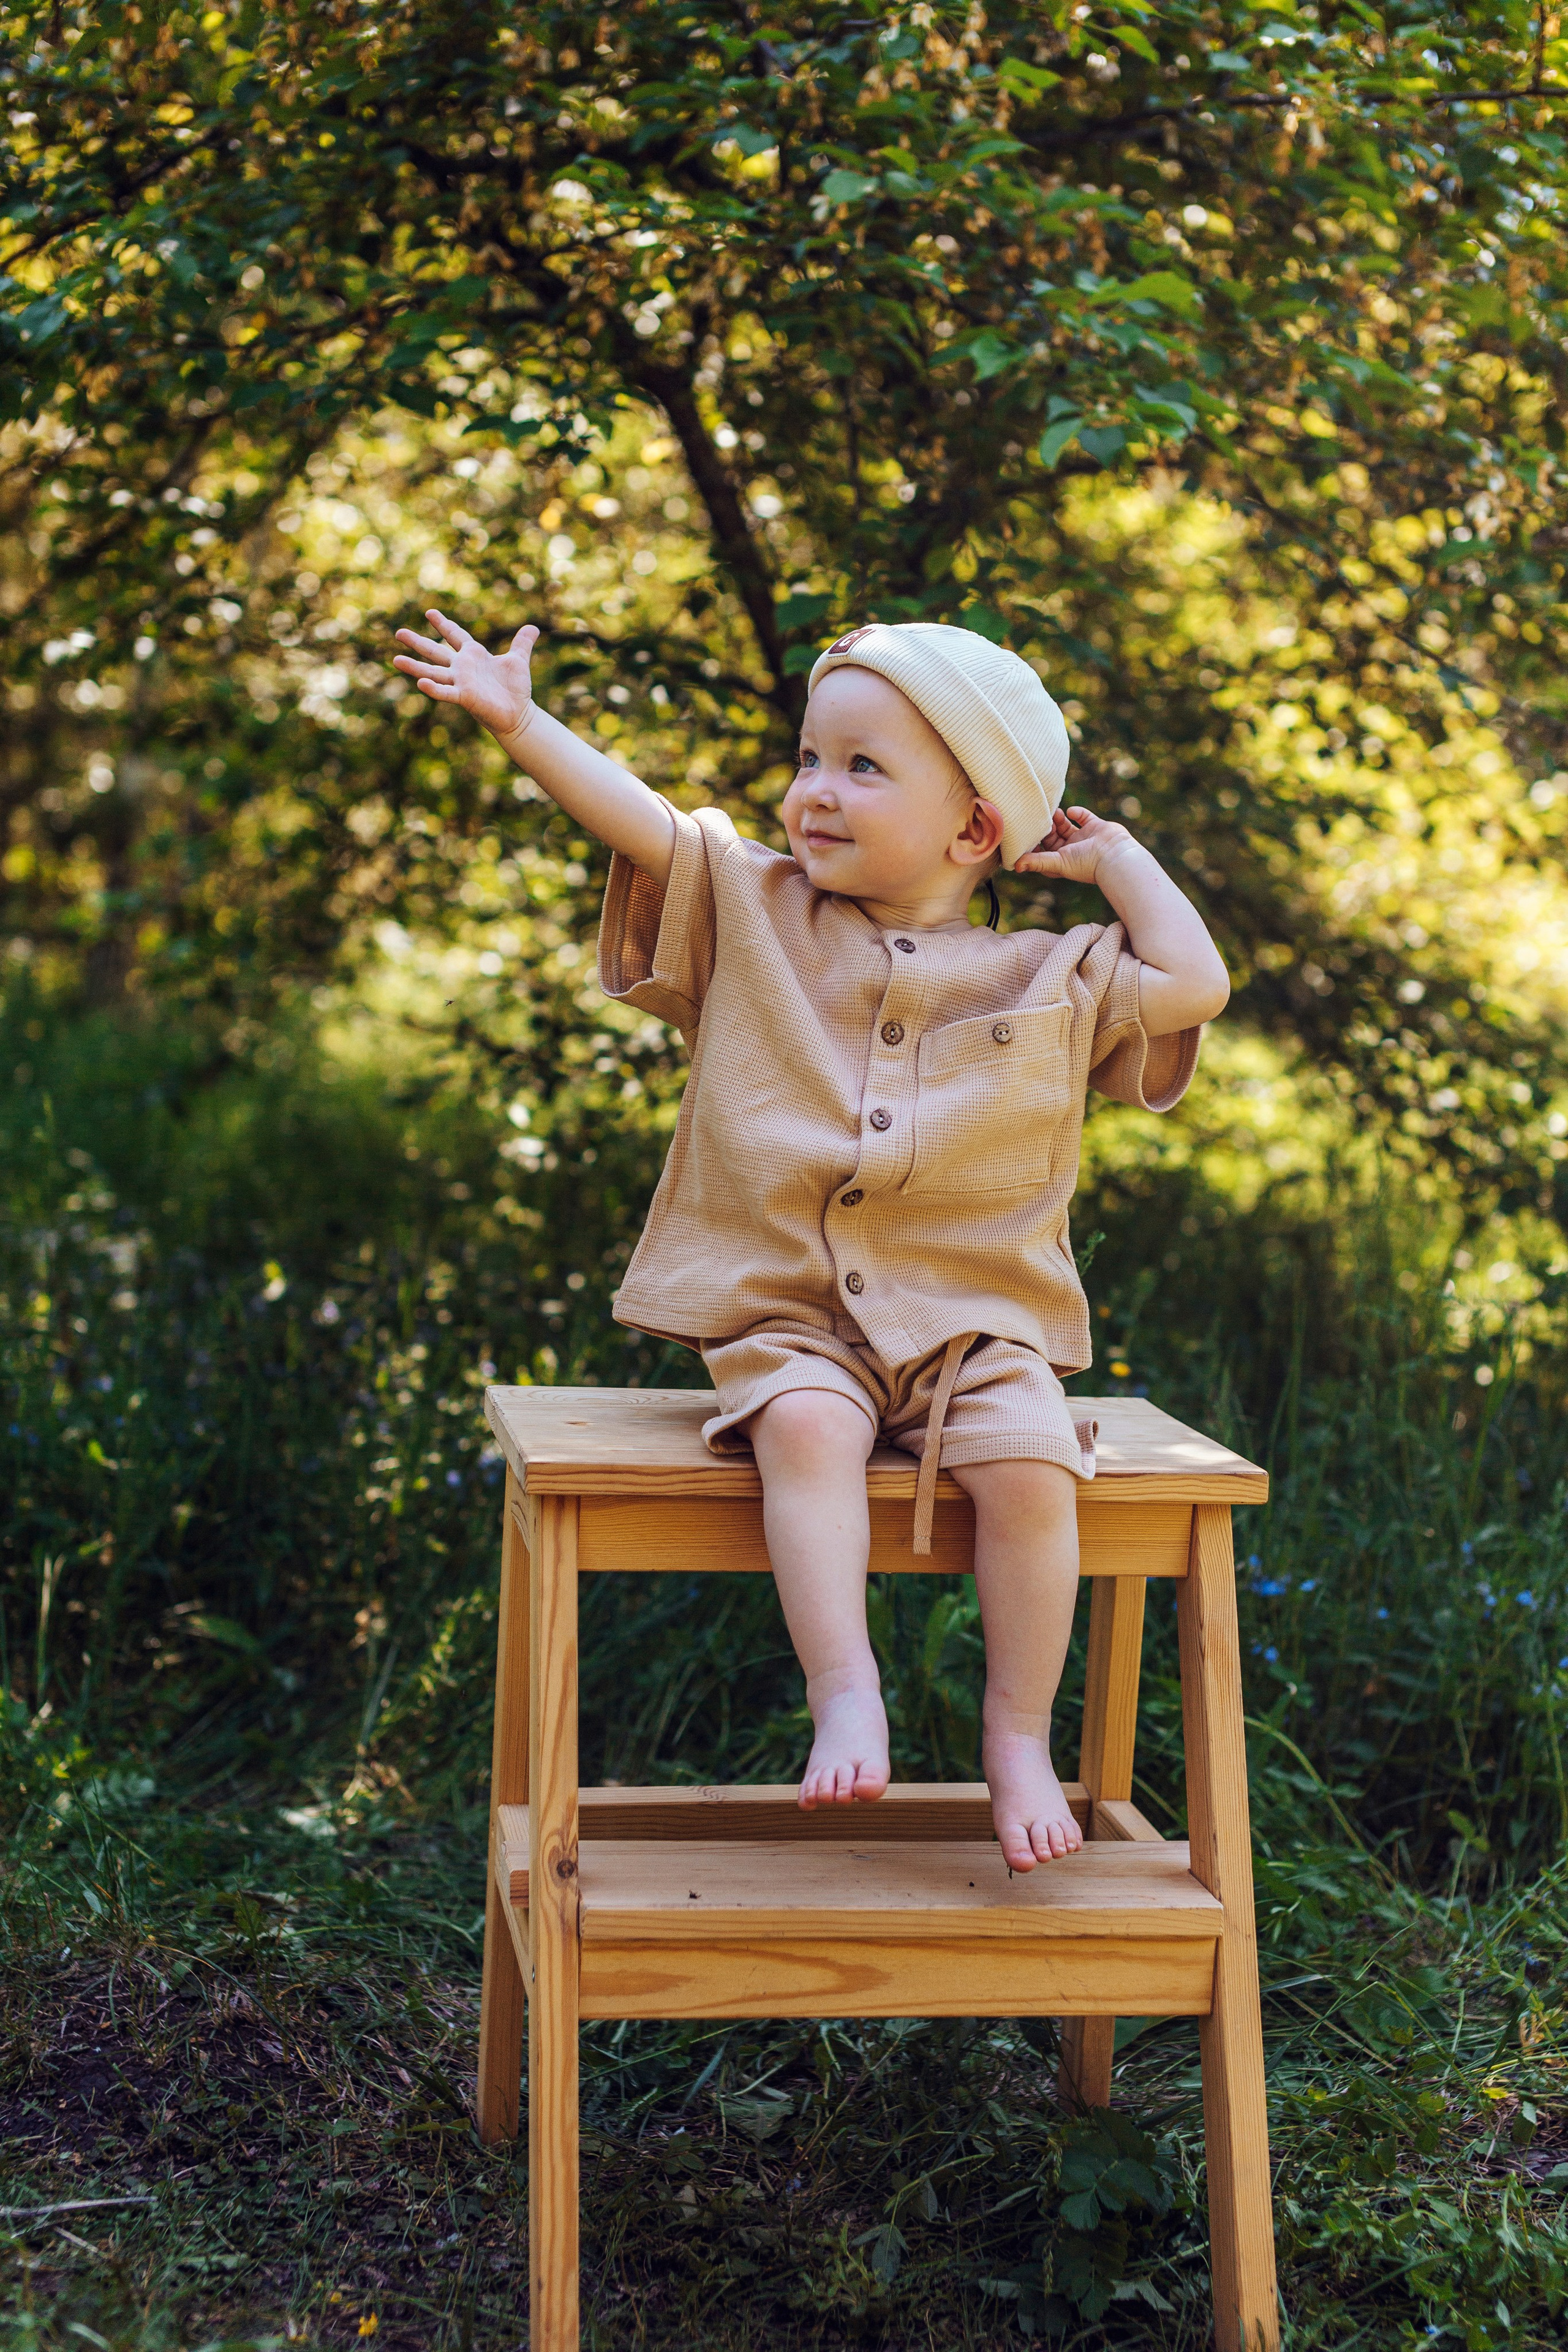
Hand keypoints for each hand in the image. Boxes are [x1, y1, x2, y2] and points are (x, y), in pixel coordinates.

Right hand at [392, 610, 538, 743]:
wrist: (519, 713)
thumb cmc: (515, 689)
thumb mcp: (518, 660)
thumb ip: (522, 643)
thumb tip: (534, 627)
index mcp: (473, 656)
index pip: (455, 636)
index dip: (444, 625)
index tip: (430, 613)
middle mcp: (463, 668)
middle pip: (435, 652)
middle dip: (418, 642)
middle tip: (398, 633)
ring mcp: (461, 683)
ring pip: (433, 673)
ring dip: (415, 668)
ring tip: (395, 660)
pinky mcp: (465, 697)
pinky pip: (446, 693)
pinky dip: (434, 689)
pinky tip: (420, 683)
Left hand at [1012, 803, 1137, 883]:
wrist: (1115, 856)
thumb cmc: (1086, 863)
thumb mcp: (1057, 862)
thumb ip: (1037, 861)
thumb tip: (1015, 866)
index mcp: (1061, 860)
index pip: (1042, 850)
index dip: (1033, 841)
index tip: (1025, 830)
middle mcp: (1071, 850)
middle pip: (1052, 835)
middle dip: (1045, 826)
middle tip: (1038, 816)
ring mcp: (1083, 838)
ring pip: (1065, 825)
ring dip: (1058, 818)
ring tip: (1053, 811)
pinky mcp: (1095, 826)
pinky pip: (1082, 816)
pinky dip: (1076, 811)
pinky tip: (1071, 811)